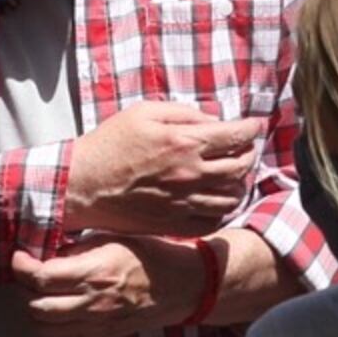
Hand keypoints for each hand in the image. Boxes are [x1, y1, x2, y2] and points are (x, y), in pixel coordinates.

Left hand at [12, 238, 210, 335]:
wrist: (179, 285)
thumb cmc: (148, 254)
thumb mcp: (112, 237)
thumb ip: (77, 248)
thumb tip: (46, 251)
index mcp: (95, 272)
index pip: (41, 277)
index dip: (21, 267)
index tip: (20, 256)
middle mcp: (92, 302)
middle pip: (35, 306)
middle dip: (22, 288)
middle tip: (25, 272)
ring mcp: (96, 323)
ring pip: (43, 326)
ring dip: (32, 308)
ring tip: (36, 290)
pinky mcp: (100, 335)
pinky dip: (48, 324)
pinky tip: (52, 306)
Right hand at [66, 100, 261, 235]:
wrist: (83, 185)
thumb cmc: (110, 144)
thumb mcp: (144, 112)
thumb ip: (184, 113)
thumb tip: (213, 120)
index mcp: (184, 143)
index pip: (235, 136)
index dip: (251, 128)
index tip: (254, 125)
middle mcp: (190, 175)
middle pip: (240, 167)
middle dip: (249, 154)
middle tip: (245, 148)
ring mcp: (184, 203)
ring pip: (232, 197)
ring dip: (240, 183)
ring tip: (234, 174)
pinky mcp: (174, 224)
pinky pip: (212, 221)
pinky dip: (222, 210)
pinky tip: (217, 199)